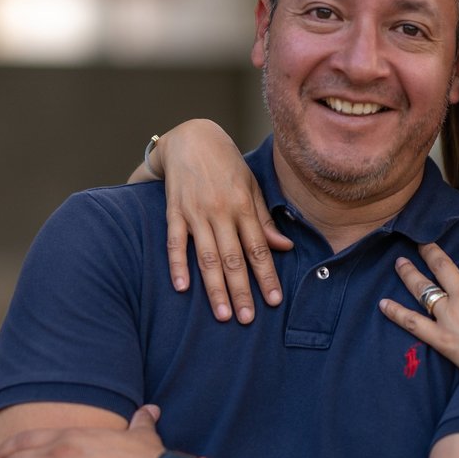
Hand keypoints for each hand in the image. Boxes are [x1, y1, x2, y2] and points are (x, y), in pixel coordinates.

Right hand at [153, 119, 292, 322]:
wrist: (191, 138)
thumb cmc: (227, 166)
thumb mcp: (252, 187)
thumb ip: (264, 220)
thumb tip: (284, 247)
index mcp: (243, 207)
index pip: (259, 249)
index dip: (267, 276)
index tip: (274, 301)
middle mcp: (221, 212)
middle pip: (233, 259)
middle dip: (241, 290)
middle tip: (246, 319)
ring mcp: (196, 213)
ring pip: (206, 257)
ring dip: (214, 288)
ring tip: (221, 314)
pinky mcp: (174, 211)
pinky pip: (175, 242)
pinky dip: (177, 264)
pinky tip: (182, 287)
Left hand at [378, 239, 458, 413]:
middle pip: (442, 267)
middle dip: (430, 252)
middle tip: (422, 243)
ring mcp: (449, 317)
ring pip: (423, 289)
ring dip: (409, 273)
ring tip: (399, 263)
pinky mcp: (442, 339)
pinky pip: (413, 324)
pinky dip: (396, 313)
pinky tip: (383, 304)